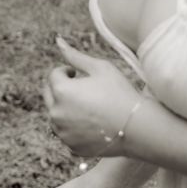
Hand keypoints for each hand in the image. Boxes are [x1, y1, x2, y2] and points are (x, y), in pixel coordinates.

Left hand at [42, 37, 141, 157]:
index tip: (81, 75)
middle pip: (50, 95)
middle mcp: (56, 114)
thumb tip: (57, 40)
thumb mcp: (99, 67)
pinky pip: (66, 132)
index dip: (68, 72)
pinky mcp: (71, 147)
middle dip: (62, 89)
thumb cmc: (119, 93)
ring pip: (57, 115)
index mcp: (61, 91)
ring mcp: (63, 133)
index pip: (54, 75)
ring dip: (66, 108)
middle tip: (84, 89)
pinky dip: (74, 126)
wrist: (137, 127)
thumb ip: (74, 55)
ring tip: (91, 107)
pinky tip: (94, 123)